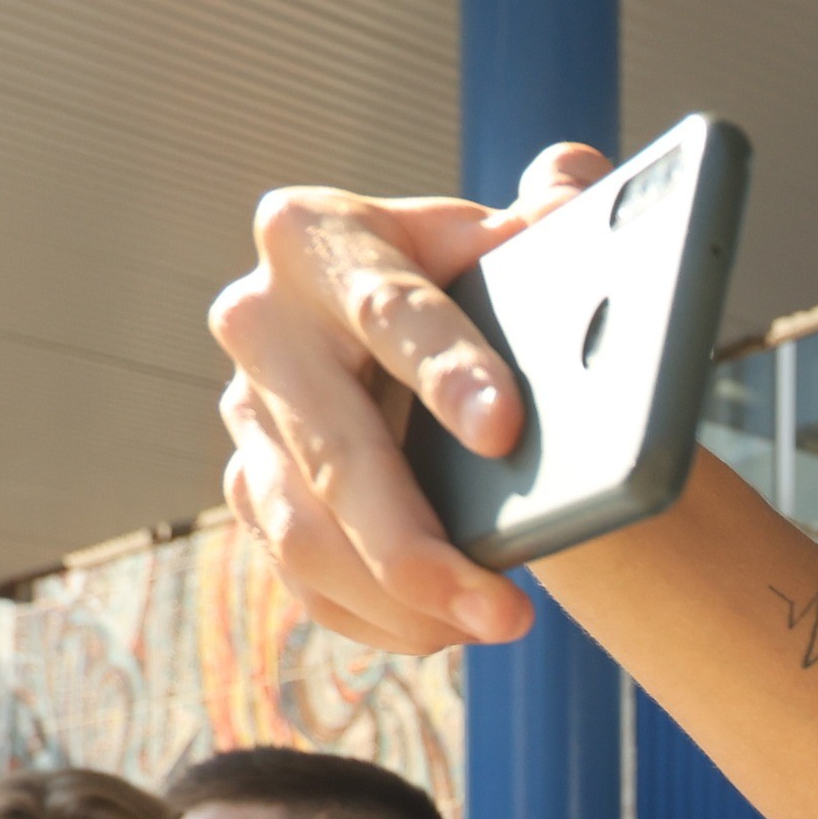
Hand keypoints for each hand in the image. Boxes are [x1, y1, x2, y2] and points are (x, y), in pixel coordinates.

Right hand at [208, 148, 609, 654]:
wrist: (427, 336)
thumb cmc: (478, 279)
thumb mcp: (510, 238)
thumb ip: (551, 213)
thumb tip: (575, 185)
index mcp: (318, 237)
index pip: (391, 312)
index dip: (449, 372)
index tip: (507, 432)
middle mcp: (260, 321)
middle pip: (336, 453)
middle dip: (419, 543)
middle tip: (506, 610)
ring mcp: (242, 412)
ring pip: (302, 532)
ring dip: (399, 601)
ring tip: (493, 627)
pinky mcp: (248, 484)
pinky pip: (298, 574)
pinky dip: (374, 617)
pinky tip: (444, 633)